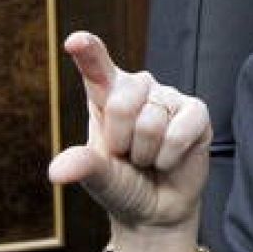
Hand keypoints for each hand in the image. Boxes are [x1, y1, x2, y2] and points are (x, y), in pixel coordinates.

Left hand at [47, 31, 209, 233]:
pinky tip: (169, 159)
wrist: (157, 209)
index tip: (75, 41)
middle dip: (121, 142)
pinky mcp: (196, 112)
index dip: (88, 51)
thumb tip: (56, 172)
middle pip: (121, 104)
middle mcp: (137, 87)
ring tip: (149, 158)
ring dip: (146, 154)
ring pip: (150, 123)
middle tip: (128, 154)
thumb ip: (82, 166)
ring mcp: (167, 97)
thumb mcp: (97, 176)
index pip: (96, 66)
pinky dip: (170, 156)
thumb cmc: (122, 184)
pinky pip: (178, 132)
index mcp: (105, 93)